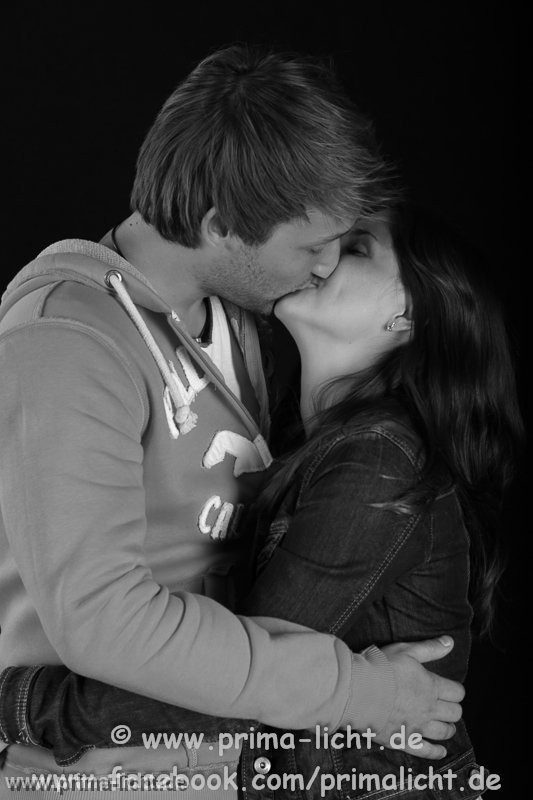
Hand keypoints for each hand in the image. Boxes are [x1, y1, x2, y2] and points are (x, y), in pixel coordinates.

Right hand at [376, 636, 463, 759]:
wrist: (359, 690)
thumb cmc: (381, 667)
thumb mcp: (407, 651)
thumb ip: (430, 648)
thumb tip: (450, 642)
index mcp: (431, 687)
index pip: (457, 692)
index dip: (456, 691)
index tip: (451, 689)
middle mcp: (429, 709)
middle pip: (454, 713)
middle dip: (454, 709)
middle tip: (448, 706)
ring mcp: (417, 726)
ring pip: (443, 732)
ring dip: (448, 729)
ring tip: (447, 726)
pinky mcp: (403, 740)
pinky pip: (425, 751)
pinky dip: (436, 752)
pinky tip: (441, 751)